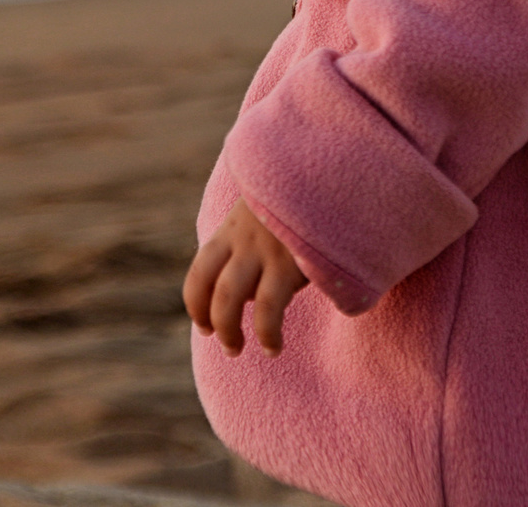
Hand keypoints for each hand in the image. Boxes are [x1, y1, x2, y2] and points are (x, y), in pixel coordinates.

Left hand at [184, 199, 306, 356]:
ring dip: (229, 332)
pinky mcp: (290, 262)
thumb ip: (254, 241)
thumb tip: (249, 285)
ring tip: (237, 350)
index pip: (199, 271)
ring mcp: (264, 250)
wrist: (332, 177)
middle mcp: (242, 239)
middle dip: (212, 322)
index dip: (196, 304)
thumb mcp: (268, 214)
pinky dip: (267, 334)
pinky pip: (268, 309)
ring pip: (229, 299)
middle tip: (227, 345)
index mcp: (233, 229)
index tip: (203, 324)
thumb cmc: (303, 202)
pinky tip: (274, 347)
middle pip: (208, 286)